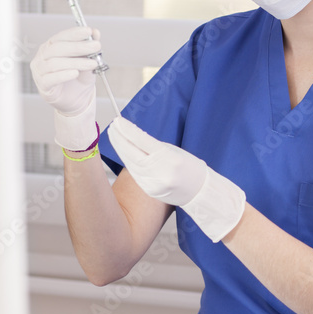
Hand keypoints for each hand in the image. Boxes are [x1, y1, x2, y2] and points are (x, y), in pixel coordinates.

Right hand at [30, 26, 100, 148]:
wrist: (77, 99)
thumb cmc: (79, 78)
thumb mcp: (88, 61)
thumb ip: (90, 48)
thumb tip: (96, 33)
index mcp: (51, 47)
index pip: (61, 37)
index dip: (74, 33)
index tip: (88, 31)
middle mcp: (43, 57)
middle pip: (57, 48)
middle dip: (79, 46)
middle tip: (96, 46)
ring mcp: (40, 71)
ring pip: (55, 63)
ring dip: (76, 62)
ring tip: (92, 64)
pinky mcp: (43, 85)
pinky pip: (51, 78)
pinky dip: (63, 75)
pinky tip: (75, 73)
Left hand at [109, 118, 245, 241]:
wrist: (200, 191)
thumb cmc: (190, 168)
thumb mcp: (175, 151)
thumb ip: (154, 147)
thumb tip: (133, 138)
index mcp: (171, 158)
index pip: (143, 141)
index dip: (128, 131)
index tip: (118, 121)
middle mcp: (161, 172)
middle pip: (133, 153)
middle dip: (120, 139)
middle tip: (112, 127)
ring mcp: (154, 183)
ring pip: (131, 163)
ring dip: (120, 149)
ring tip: (114, 137)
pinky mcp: (149, 190)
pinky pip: (135, 173)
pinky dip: (127, 161)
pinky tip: (122, 152)